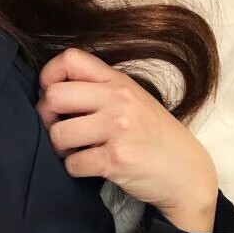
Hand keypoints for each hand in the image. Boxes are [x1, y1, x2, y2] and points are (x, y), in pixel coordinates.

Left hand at [37, 49, 218, 232]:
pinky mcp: (116, 160)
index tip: (52, 98)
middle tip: (60, 130)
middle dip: (47, 118)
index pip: (70, 59)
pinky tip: (89, 168)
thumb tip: (52, 95)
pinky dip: (75, 170)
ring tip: (75, 152)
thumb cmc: (154, 138)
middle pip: (55, 96)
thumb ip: (99, 92)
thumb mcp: (133, 102)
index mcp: (119, 82)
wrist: (186, 173)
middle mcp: (118, 100)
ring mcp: (118, 129)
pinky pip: (73, 165)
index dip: (48, 77)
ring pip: (59, 134)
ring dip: (60, 149)